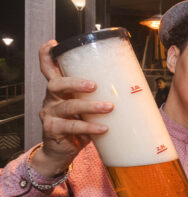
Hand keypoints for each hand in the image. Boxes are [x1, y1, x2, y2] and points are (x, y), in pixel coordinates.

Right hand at [30, 40, 112, 176]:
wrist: (62, 151)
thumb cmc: (78, 125)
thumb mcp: (86, 108)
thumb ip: (97, 97)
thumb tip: (132, 86)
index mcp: (59, 90)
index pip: (49, 68)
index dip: (47, 56)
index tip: (54, 44)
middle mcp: (51, 99)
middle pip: (56, 84)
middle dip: (75, 82)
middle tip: (94, 85)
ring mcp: (49, 114)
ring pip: (68, 106)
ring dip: (90, 106)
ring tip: (108, 107)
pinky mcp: (52, 130)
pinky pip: (72, 126)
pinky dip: (89, 127)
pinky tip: (102, 128)